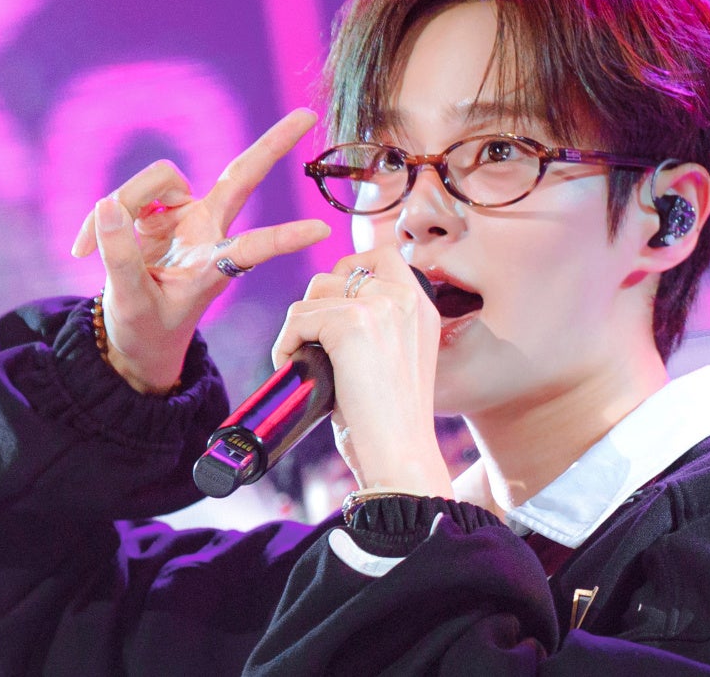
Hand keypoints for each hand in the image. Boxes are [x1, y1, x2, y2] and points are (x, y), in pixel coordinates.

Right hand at [71, 109, 329, 393]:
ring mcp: (183, 215)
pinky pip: (123, 195)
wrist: (134, 335)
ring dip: (122, 204)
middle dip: (273, 144)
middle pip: (242, 175)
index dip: (284, 238)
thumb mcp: (131, 302)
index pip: (254, 247)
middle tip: (308, 115)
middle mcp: (208, 230)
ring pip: (156, 179)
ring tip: (89, 250)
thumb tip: (106, 204)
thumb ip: (119, 256)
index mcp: (216, 265)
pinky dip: (97, 220)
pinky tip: (81, 248)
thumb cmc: (146, 326)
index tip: (323, 230)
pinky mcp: (156, 211)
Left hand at [272, 248, 451, 497]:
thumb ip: (380, 326)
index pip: (382, 255)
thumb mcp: (398, 359)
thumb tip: (330, 310)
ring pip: (314, 293)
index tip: (334, 308)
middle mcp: (406, 298)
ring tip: (304, 361)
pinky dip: (286, 344)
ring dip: (299, 326)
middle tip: (313, 345)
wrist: (400, 454)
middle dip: (316, 304)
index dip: (350, 271)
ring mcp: (380, 307)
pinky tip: (296, 369)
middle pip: (339, 271)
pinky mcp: (351, 323)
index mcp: (423, 306)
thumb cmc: (392, 422)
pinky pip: (298, 318)